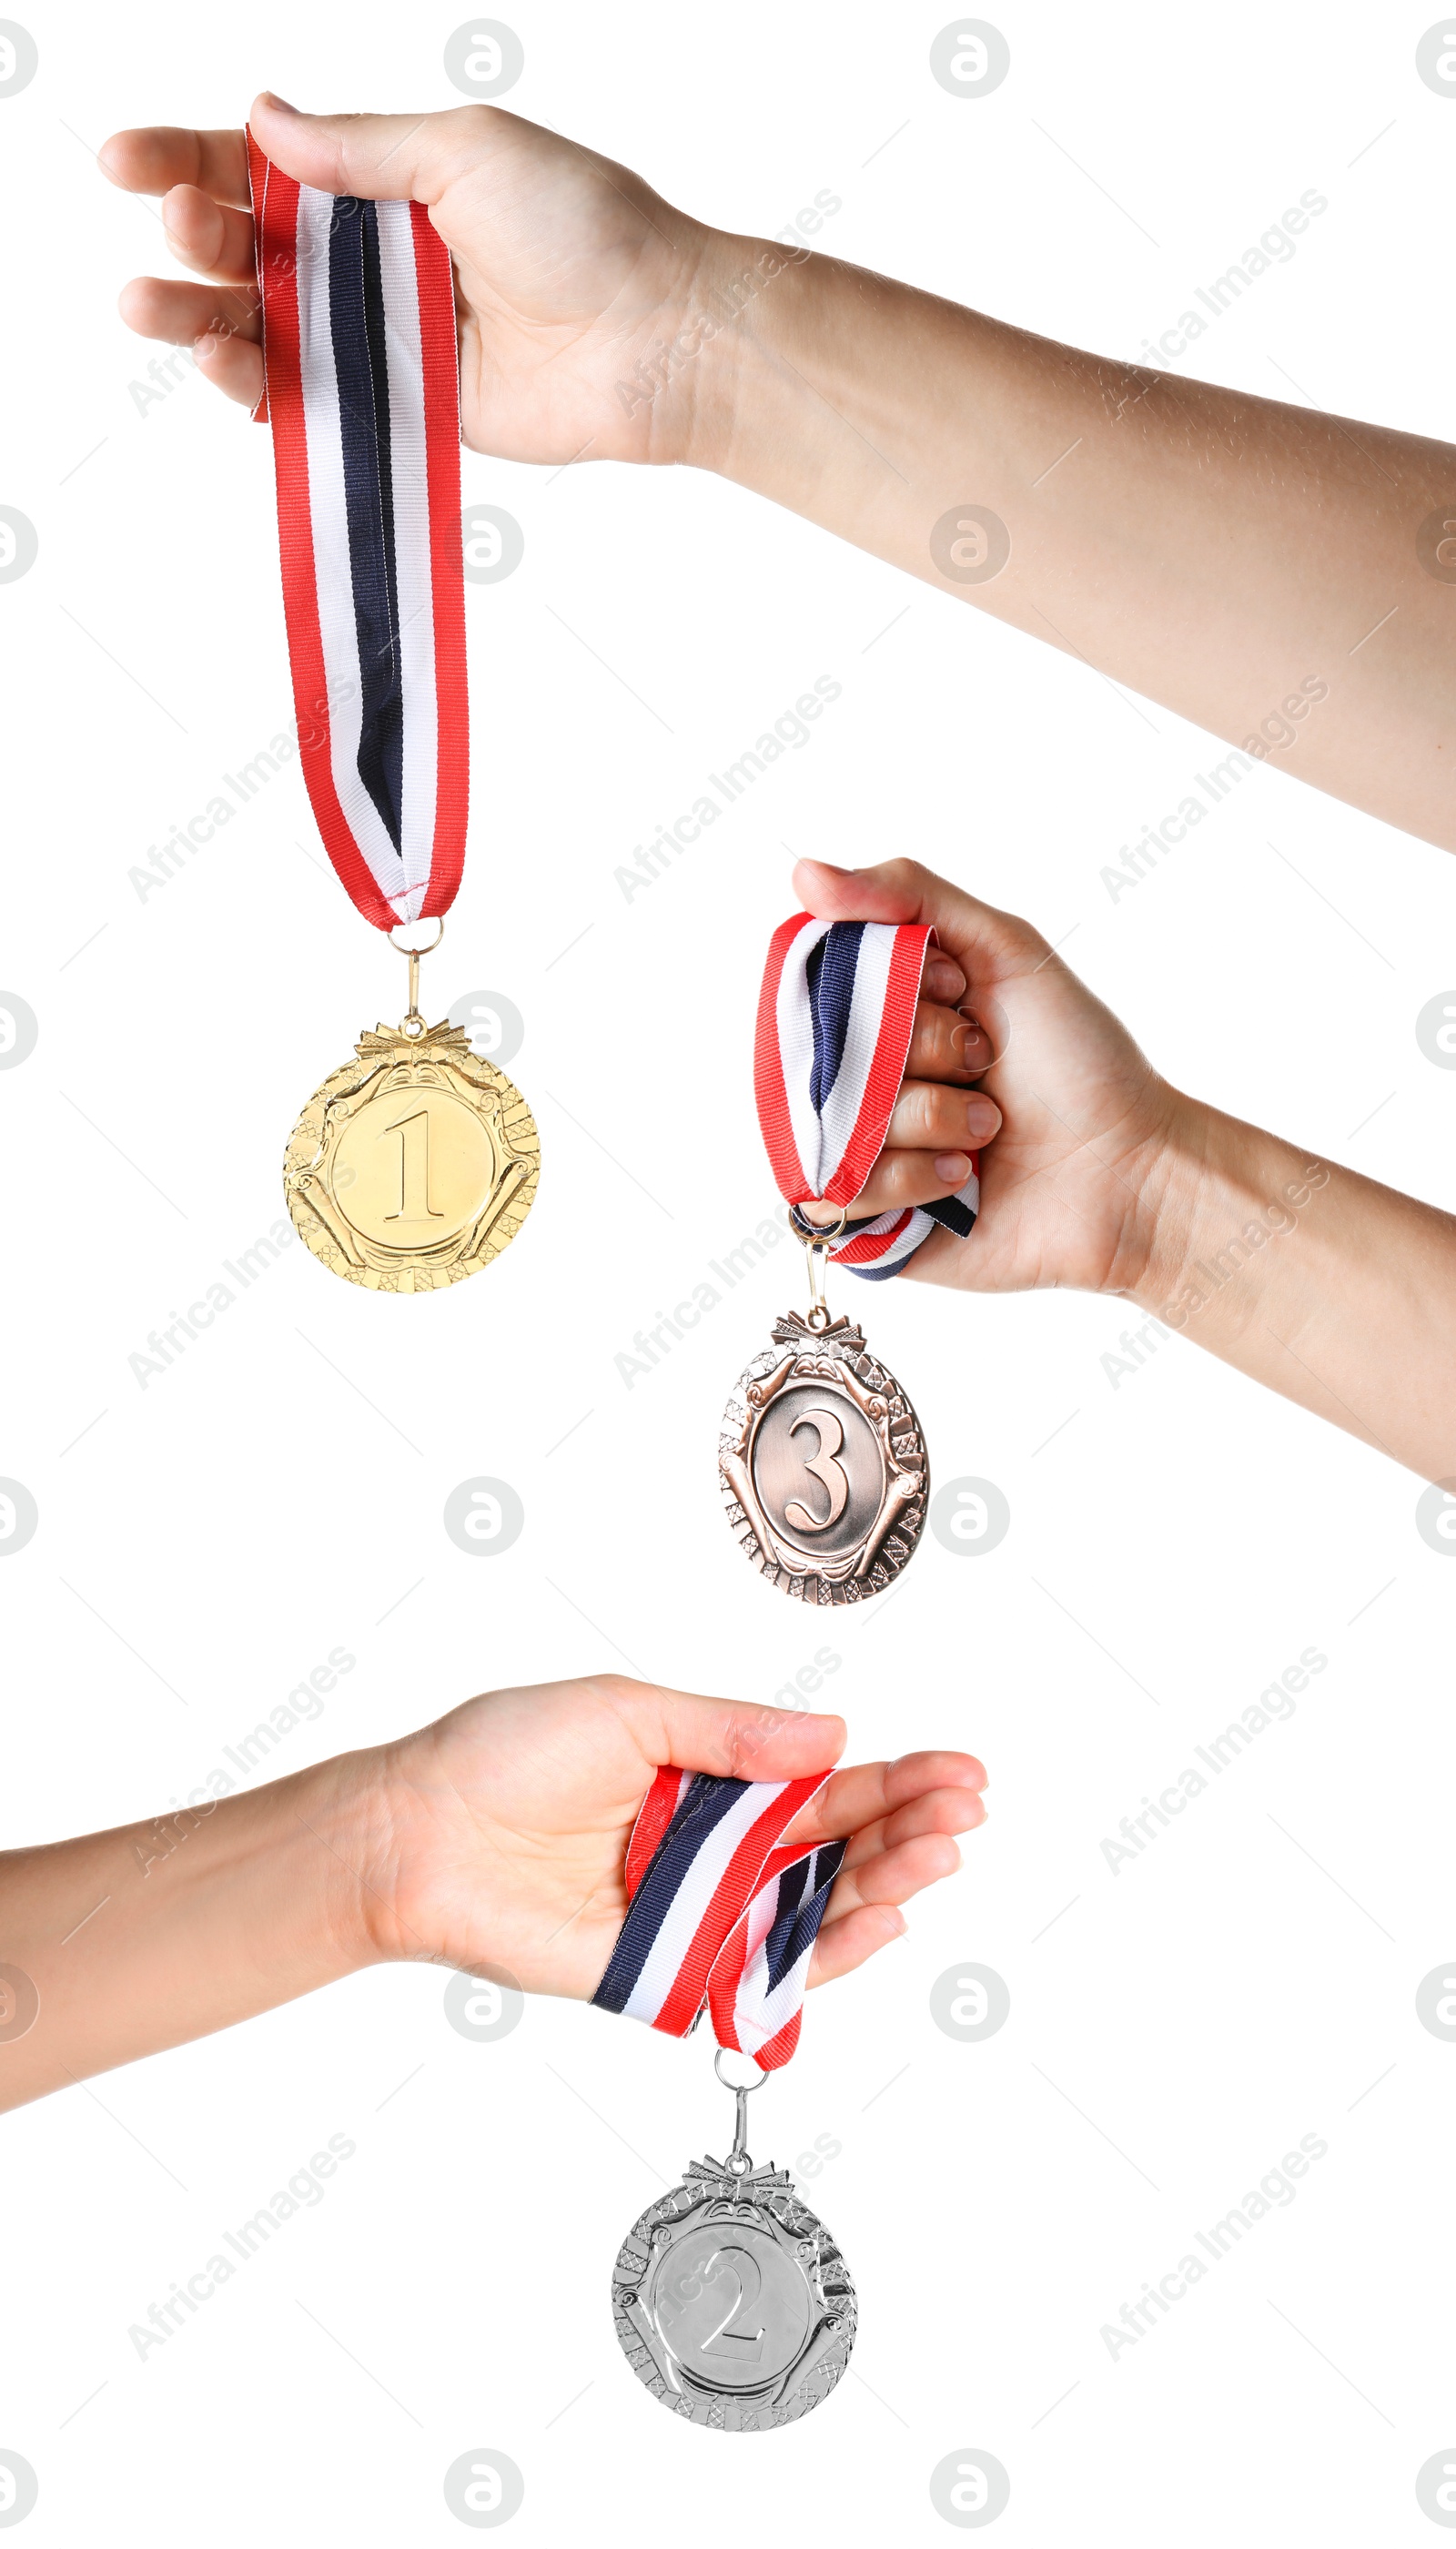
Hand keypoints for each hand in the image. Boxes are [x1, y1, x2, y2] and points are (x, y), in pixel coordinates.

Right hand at [101, 95, 727, 463]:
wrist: (657, 338)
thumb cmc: (586, 227)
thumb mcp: (465, 150)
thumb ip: (359, 148)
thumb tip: (263, 118)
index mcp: (387, 179)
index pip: (264, 164)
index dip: (188, 160)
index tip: (125, 161)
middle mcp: (375, 257)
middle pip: (248, 247)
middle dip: (192, 235)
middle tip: (173, 229)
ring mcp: (383, 337)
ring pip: (263, 326)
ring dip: (198, 314)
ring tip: (154, 306)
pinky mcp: (400, 409)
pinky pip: (309, 398)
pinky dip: (256, 385)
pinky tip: (223, 363)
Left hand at [359, 1673, 986, 1997]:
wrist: (419, 1832)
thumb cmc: (504, 1756)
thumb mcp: (629, 1711)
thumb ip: (732, 1735)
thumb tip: (834, 1735)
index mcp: (710, 1781)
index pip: (825, 1783)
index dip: (897, 1778)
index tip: (962, 1770)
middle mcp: (715, 1851)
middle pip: (838, 1848)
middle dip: (909, 1830)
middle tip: (965, 1812)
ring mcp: (698, 1915)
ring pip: (816, 1911)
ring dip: (886, 1886)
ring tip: (939, 1855)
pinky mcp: (669, 1973)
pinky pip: (761, 1973)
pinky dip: (826, 1955)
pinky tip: (880, 1920)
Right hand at [794, 856, 1183, 1296]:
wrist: (1132, 1172)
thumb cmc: (1080, 1062)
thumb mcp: (1005, 948)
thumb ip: (907, 893)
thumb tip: (801, 873)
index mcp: (886, 1014)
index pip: (821, 983)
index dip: (890, 988)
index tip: (961, 992)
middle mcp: (865, 1080)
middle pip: (823, 1053)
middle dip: (921, 1052)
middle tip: (984, 1063)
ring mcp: (863, 1152)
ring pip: (828, 1125)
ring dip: (924, 1120)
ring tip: (985, 1130)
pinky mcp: (871, 1222)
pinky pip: (834, 1196)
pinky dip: (909, 1181)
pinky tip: (964, 1179)